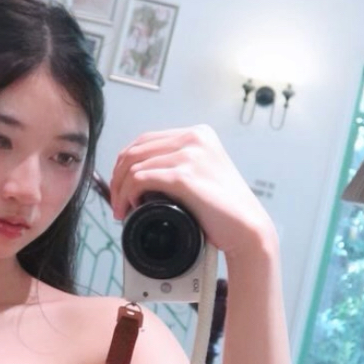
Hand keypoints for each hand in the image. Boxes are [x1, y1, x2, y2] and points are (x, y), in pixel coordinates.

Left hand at [109, 125, 276, 263]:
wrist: (247, 230)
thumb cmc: (224, 210)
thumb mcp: (202, 174)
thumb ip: (178, 164)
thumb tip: (137, 172)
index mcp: (199, 134)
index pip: (145, 140)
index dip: (125, 164)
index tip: (120, 185)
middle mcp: (194, 138)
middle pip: (135, 151)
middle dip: (118, 178)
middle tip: (116, 201)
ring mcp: (190, 154)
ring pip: (133, 166)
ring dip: (120, 190)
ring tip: (122, 210)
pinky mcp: (184, 175)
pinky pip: (140, 179)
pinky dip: (128, 194)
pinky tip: (130, 208)